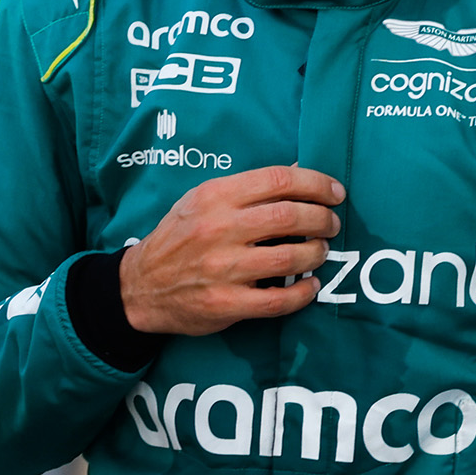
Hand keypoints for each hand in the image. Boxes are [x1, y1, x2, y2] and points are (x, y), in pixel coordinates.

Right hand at [120, 165, 343, 335]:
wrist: (140, 286)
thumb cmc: (180, 236)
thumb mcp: (204, 199)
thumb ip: (250, 188)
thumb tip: (301, 171)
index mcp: (216, 197)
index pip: (279, 180)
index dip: (316, 184)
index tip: (335, 192)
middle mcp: (219, 229)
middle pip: (290, 216)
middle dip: (322, 219)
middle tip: (331, 224)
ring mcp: (222, 268)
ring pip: (289, 258)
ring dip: (316, 253)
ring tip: (320, 251)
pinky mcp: (226, 303)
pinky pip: (278, 300)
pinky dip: (303, 293)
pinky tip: (310, 286)